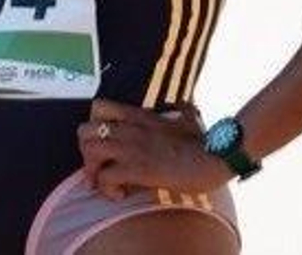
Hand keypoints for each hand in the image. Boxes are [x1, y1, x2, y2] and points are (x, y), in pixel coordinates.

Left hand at [77, 99, 229, 200]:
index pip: (98, 107)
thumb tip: (189, 106)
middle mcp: (130, 129)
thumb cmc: (206, 142)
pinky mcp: (139, 169)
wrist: (217, 157)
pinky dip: (106, 189)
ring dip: (91, 171)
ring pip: (90, 151)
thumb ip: (182, 110)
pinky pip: (106, 177)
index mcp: (139, 116)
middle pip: (84, 130)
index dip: (91, 125)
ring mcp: (133, 148)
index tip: (102, 142)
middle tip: (98, 167)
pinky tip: (119, 195)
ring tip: (104, 183)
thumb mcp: (188, 119)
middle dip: (84, 151)